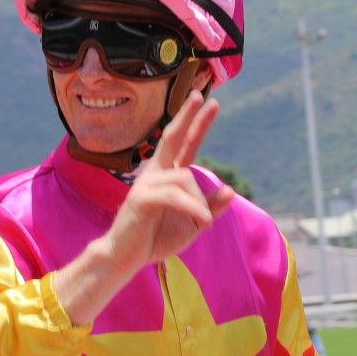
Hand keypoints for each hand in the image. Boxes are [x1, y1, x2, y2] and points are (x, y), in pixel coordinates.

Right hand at [104, 91, 233, 266]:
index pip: (185, 145)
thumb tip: (229, 189)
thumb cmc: (156, 239)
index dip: (197, 124)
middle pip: (173, 138)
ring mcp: (146, 183)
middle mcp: (156, 174)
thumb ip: (209, 207)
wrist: (127, 258)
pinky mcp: (142, 197)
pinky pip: (176, 195)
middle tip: (202, 97)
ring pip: (186, 178)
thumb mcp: (193, 224)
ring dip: (200, 203)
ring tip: (202, 222)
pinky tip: (203, 221)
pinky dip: (194, 208)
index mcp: (168, 177)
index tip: (210, 103)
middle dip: (188, 117)